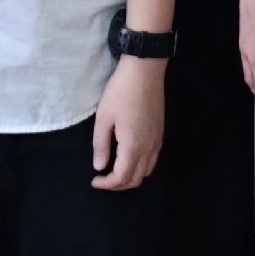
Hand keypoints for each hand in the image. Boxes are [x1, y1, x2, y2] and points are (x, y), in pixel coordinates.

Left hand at [91, 56, 166, 189]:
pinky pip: (153, 160)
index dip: (107, 184)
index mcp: (133, 147)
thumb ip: (101, 144)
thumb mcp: (104, 117)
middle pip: (136, 179)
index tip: (94, 181)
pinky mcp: (160, 133)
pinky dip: (141, 167)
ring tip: (115, 171)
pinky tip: (129, 158)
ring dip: (131, 177)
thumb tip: (99, 167)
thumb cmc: (120, 92)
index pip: (121, 177)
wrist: (145, 70)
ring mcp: (157, 141)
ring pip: (147, 172)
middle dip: (118, 185)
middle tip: (103, 179)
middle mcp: (149, 149)